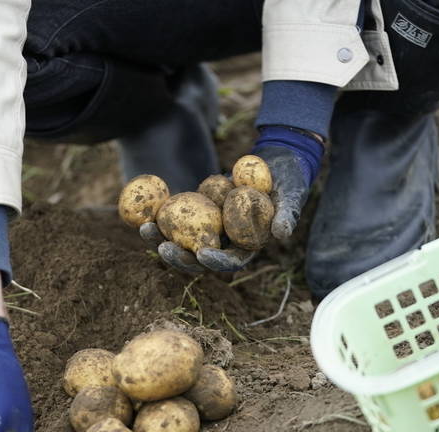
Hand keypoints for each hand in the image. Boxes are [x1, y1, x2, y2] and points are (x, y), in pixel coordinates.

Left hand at [139, 141, 312, 272]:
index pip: (230, 261)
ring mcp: (210, 227)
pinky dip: (162, 217)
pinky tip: (145, 211)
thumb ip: (287, 214)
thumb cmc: (289, 180)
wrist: (276, 163)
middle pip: (199, 257)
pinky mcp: (199, 212)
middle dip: (180, 257)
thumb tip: (280, 234)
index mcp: (248, 245)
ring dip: (162, 239)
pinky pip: (178, 219)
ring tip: (145, 229)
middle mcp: (226, 241)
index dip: (215, 262)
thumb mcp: (292, 194)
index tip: (201, 254)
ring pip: (182, 240)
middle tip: (163, 249)